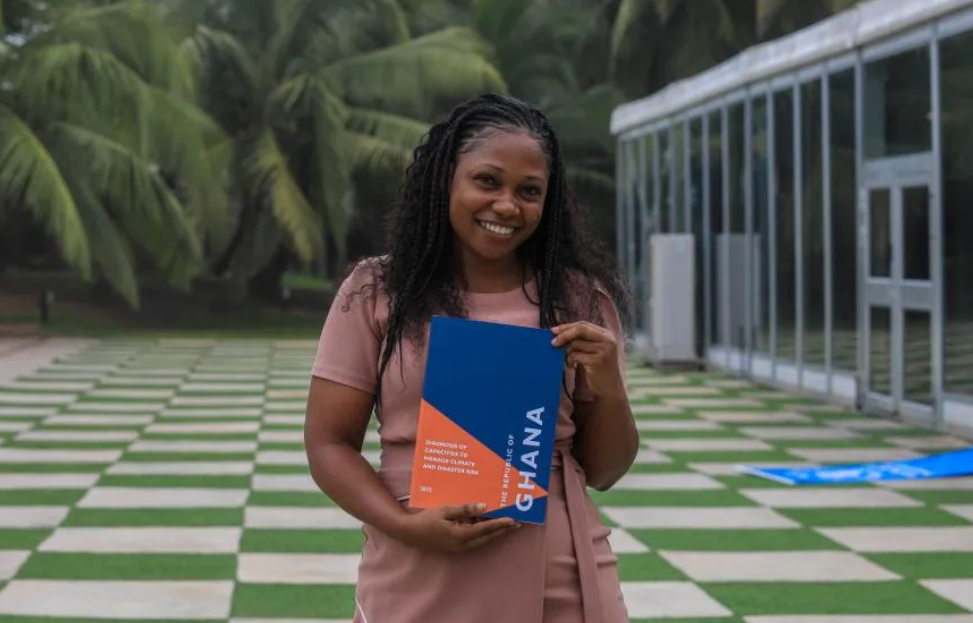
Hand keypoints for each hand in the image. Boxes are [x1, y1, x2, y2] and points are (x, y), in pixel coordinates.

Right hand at [393, 503, 519, 552]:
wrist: (409, 533)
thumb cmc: (426, 520)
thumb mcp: (445, 510)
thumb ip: (465, 509)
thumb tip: (484, 506)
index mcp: (461, 535)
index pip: (485, 529)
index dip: (500, 524)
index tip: (514, 520)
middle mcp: (463, 544)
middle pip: (488, 537)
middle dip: (502, 530)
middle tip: (517, 523)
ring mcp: (459, 546)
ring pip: (482, 538)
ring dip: (494, 531)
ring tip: (506, 522)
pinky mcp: (456, 544)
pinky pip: (474, 538)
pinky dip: (483, 531)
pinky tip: (485, 522)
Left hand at [551, 321, 624, 397]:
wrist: (610, 387)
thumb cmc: (598, 368)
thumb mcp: (593, 350)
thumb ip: (582, 340)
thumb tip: (559, 332)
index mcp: (606, 334)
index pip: (583, 324)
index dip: (567, 326)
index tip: (554, 331)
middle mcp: (608, 340)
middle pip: (580, 329)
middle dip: (564, 334)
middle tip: (553, 342)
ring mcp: (604, 350)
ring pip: (576, 343)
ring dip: (566, 352)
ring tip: (568, 360)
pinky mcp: (597, 361)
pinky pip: (575, 356)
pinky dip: (569, 360)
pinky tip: (571, 366)